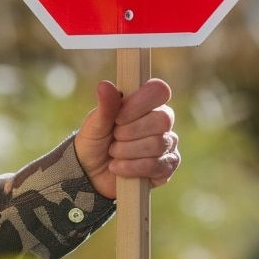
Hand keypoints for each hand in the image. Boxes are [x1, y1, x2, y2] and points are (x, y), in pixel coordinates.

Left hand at [73, 79, 178, 199]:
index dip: (139, 104)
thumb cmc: (95, 141)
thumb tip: (104, 85)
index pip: (159, 91)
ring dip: (127, 151)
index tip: (118, 117)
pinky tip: (118, 167)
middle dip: (129, 132)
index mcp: (145, 103)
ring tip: (113, 153)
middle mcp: (161, 121)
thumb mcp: (95, 123)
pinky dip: (131, 167)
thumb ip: (105, 105)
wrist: (90, 173)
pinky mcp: (166, 167)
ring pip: (157, 144)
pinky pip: (156, 165)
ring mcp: (167, 144)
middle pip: (162, 120)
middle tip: (114, 137)